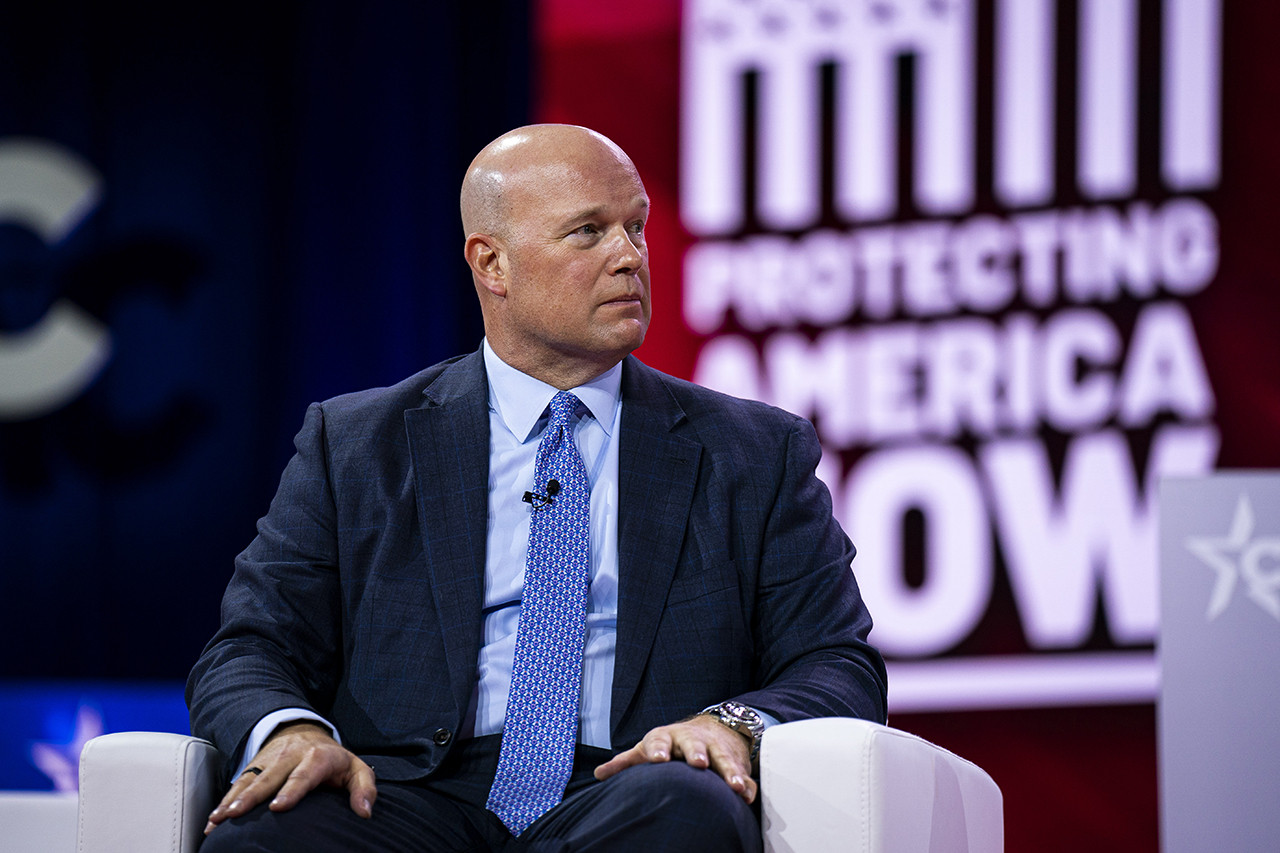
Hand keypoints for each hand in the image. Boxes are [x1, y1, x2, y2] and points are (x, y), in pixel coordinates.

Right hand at [204, 722, 376, 834]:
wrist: (306, 732)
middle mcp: (290, 756)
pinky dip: (223, 800)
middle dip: (252, 796)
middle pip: (269, 777)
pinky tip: (213, 820)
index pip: (304, 774)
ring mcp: (269, 760)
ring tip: (217, 819)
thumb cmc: (334, 760)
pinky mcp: (254, 765)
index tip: (277, 807)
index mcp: (318, 758)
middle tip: (236, 815)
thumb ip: (364, 789)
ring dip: (231, 799)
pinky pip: (237, 783)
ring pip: (249, 779)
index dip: (291, 790)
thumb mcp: (356, 769)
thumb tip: (364, 812)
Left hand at [593, 714, 756, 803]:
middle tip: (698, 763)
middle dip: (696, 753)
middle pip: (693, 745)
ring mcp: (714, 748)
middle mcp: (691, 740)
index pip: (659, 741)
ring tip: (734, 786)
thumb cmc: (671, 745)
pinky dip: (746, 783)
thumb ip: (627, 762)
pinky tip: (747, 794)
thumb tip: (599, 774)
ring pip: (722, 758)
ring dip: (728, 771)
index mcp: (666, 738)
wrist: (711, 728)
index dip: (658, 750)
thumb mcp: (648, 748)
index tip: (658, 759)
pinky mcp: (733, 759)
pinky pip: (741, 771)